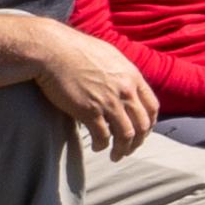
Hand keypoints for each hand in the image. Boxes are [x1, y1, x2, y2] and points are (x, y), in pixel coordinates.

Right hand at [36, 22, 163, 157]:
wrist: (53, 50)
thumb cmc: (76, 49)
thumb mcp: (109, 56)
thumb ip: (121, 72)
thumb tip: (126, 83)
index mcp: (132, 77)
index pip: (152, 107)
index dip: (149, 123)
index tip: (142, 132)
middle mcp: (126, 91)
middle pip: (142, 125)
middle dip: (138, 141)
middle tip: (129, 149)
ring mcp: (109, 102)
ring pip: (126, 135)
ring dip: (122, 149)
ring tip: (116, 155)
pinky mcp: (89, 111)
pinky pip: (103, 136)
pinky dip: (102, 146)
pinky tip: (97, 147)